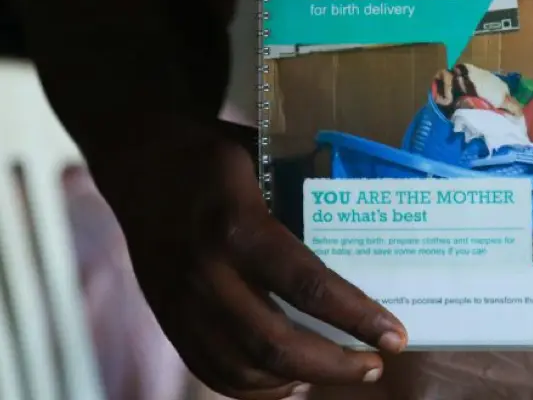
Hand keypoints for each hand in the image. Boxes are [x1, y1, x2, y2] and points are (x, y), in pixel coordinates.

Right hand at [88, 119, 407, 398]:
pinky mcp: (167, 319)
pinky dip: (253, 388)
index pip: (306, 285)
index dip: (356, 317)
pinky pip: (211, 371)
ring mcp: (181, 304)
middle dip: (333, 365)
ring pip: (243, 369)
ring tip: (337, 372)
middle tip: (374, 365)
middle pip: (275, 344)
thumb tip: (364, 215)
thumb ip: (304, 189)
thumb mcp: (261, 156)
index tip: (394, 336)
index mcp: (237, 227)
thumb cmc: (209, 156)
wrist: (137, 162)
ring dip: (297, 381)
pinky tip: (285, 381)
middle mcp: (207, 273)